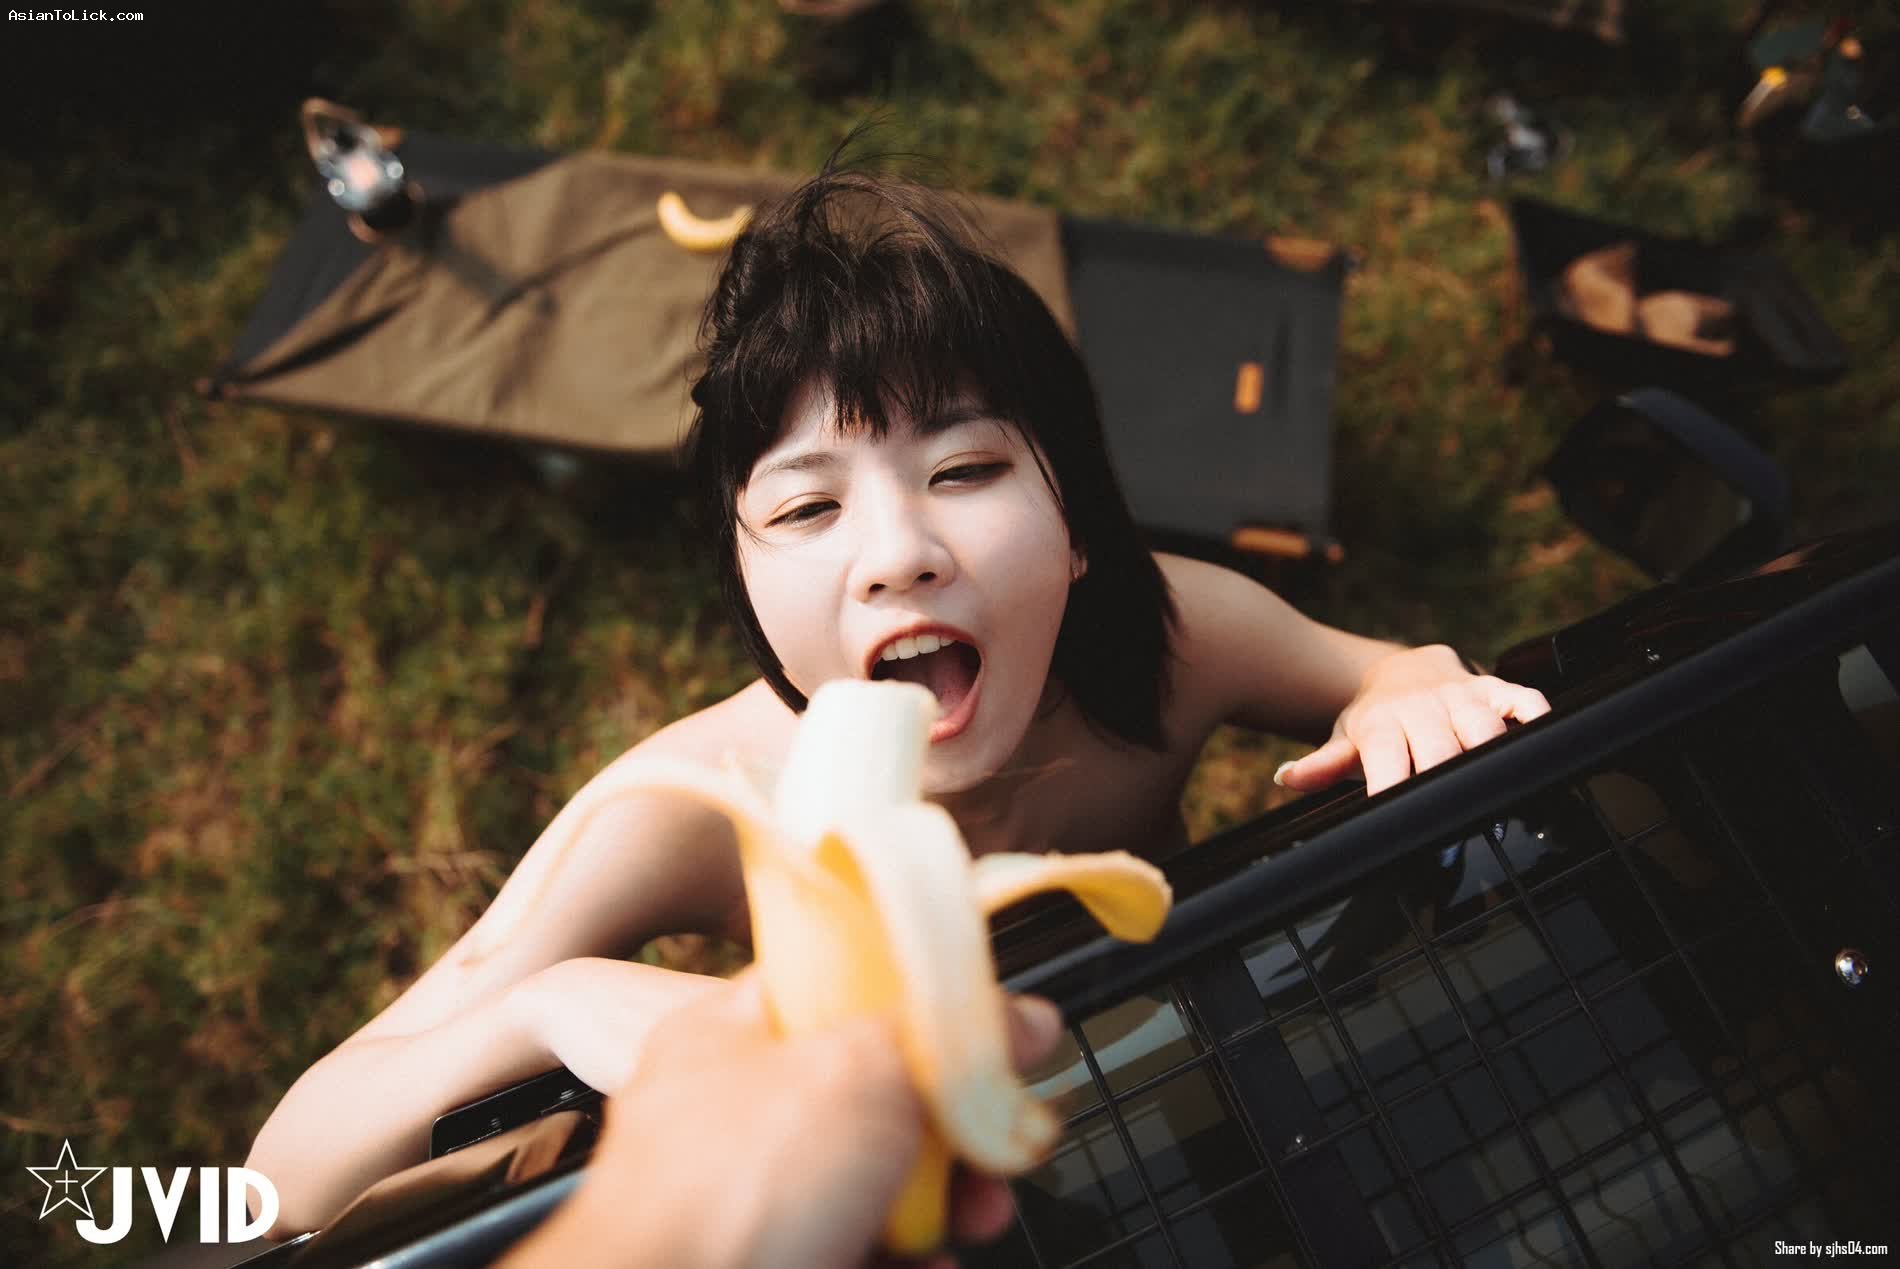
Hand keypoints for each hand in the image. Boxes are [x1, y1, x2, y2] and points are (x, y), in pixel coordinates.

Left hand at [504, 971, 1065, 1268]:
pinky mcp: (766, 1262)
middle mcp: (729, 1114)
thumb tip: (1022, 1017)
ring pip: (868, 1184)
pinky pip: (853, 1251)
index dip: (916, 997)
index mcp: (729, 1034)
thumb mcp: (862, 1074)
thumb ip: (946, 1034)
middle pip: (869, 1094)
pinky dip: (904, 1258)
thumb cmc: (724, 1195)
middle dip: (951, 1123)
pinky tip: (932, 1265)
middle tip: (994, 1140)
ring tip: (976, 1216)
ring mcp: (742, 1202)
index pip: (835, 983)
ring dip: (942, 1201)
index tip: (982, 1023)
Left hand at [1273, 644, 1550, 796]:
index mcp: (1383, 724)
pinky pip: (1525, 701)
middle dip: (1447, 784)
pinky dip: (1536, 721)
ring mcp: (1463, 697)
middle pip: (1442, 750)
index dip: (1393, 787)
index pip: (1388, 758)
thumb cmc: (1375, 719)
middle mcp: (1424, 708)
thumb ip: (1323, 765)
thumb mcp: (1346, 740)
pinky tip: (1541, 749)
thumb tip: (1286, 777)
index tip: (1398, 817)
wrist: (1402, 670)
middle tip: (1456, 827)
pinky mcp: (1496, 688)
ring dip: (1492, 760)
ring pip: (1486, 728)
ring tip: (1499, 799)